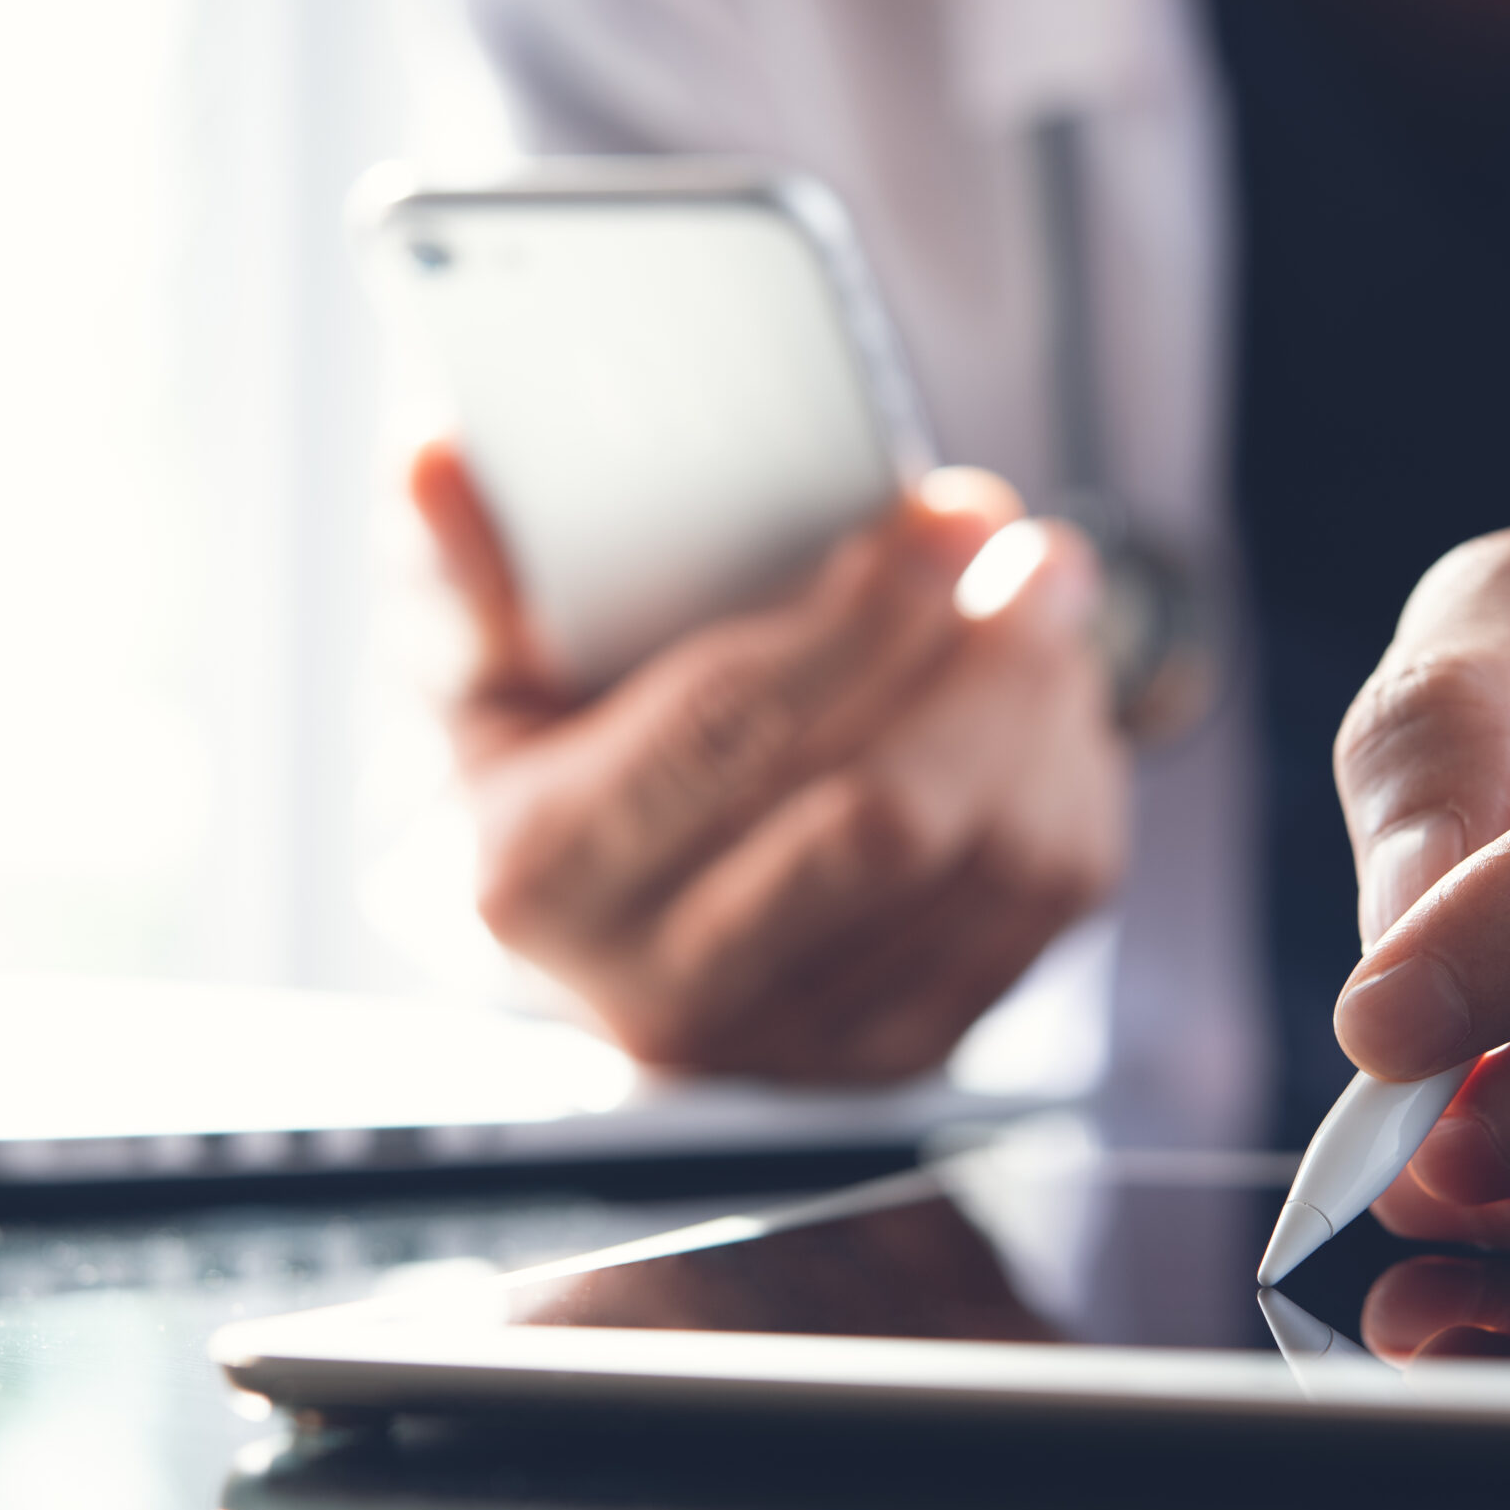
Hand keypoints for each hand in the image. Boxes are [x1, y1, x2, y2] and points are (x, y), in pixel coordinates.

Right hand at [409, 441, 1126, 1080]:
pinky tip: (1049, 702)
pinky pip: (1046, 909)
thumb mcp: (474, 676)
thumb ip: (464, 570)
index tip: (936, 522)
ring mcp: (796, 1037)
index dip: (853, 624)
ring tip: (1044, 601)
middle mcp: (666, 983)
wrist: (611, 942)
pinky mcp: (902, 1050)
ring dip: (1047, 712)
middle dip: (985, 667)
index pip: (724, 740)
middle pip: (885, 821)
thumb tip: (436, 459)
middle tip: (1032, 549)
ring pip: (992, 865)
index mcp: (542, 873)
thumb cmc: (552, 775)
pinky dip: (1074, 784)